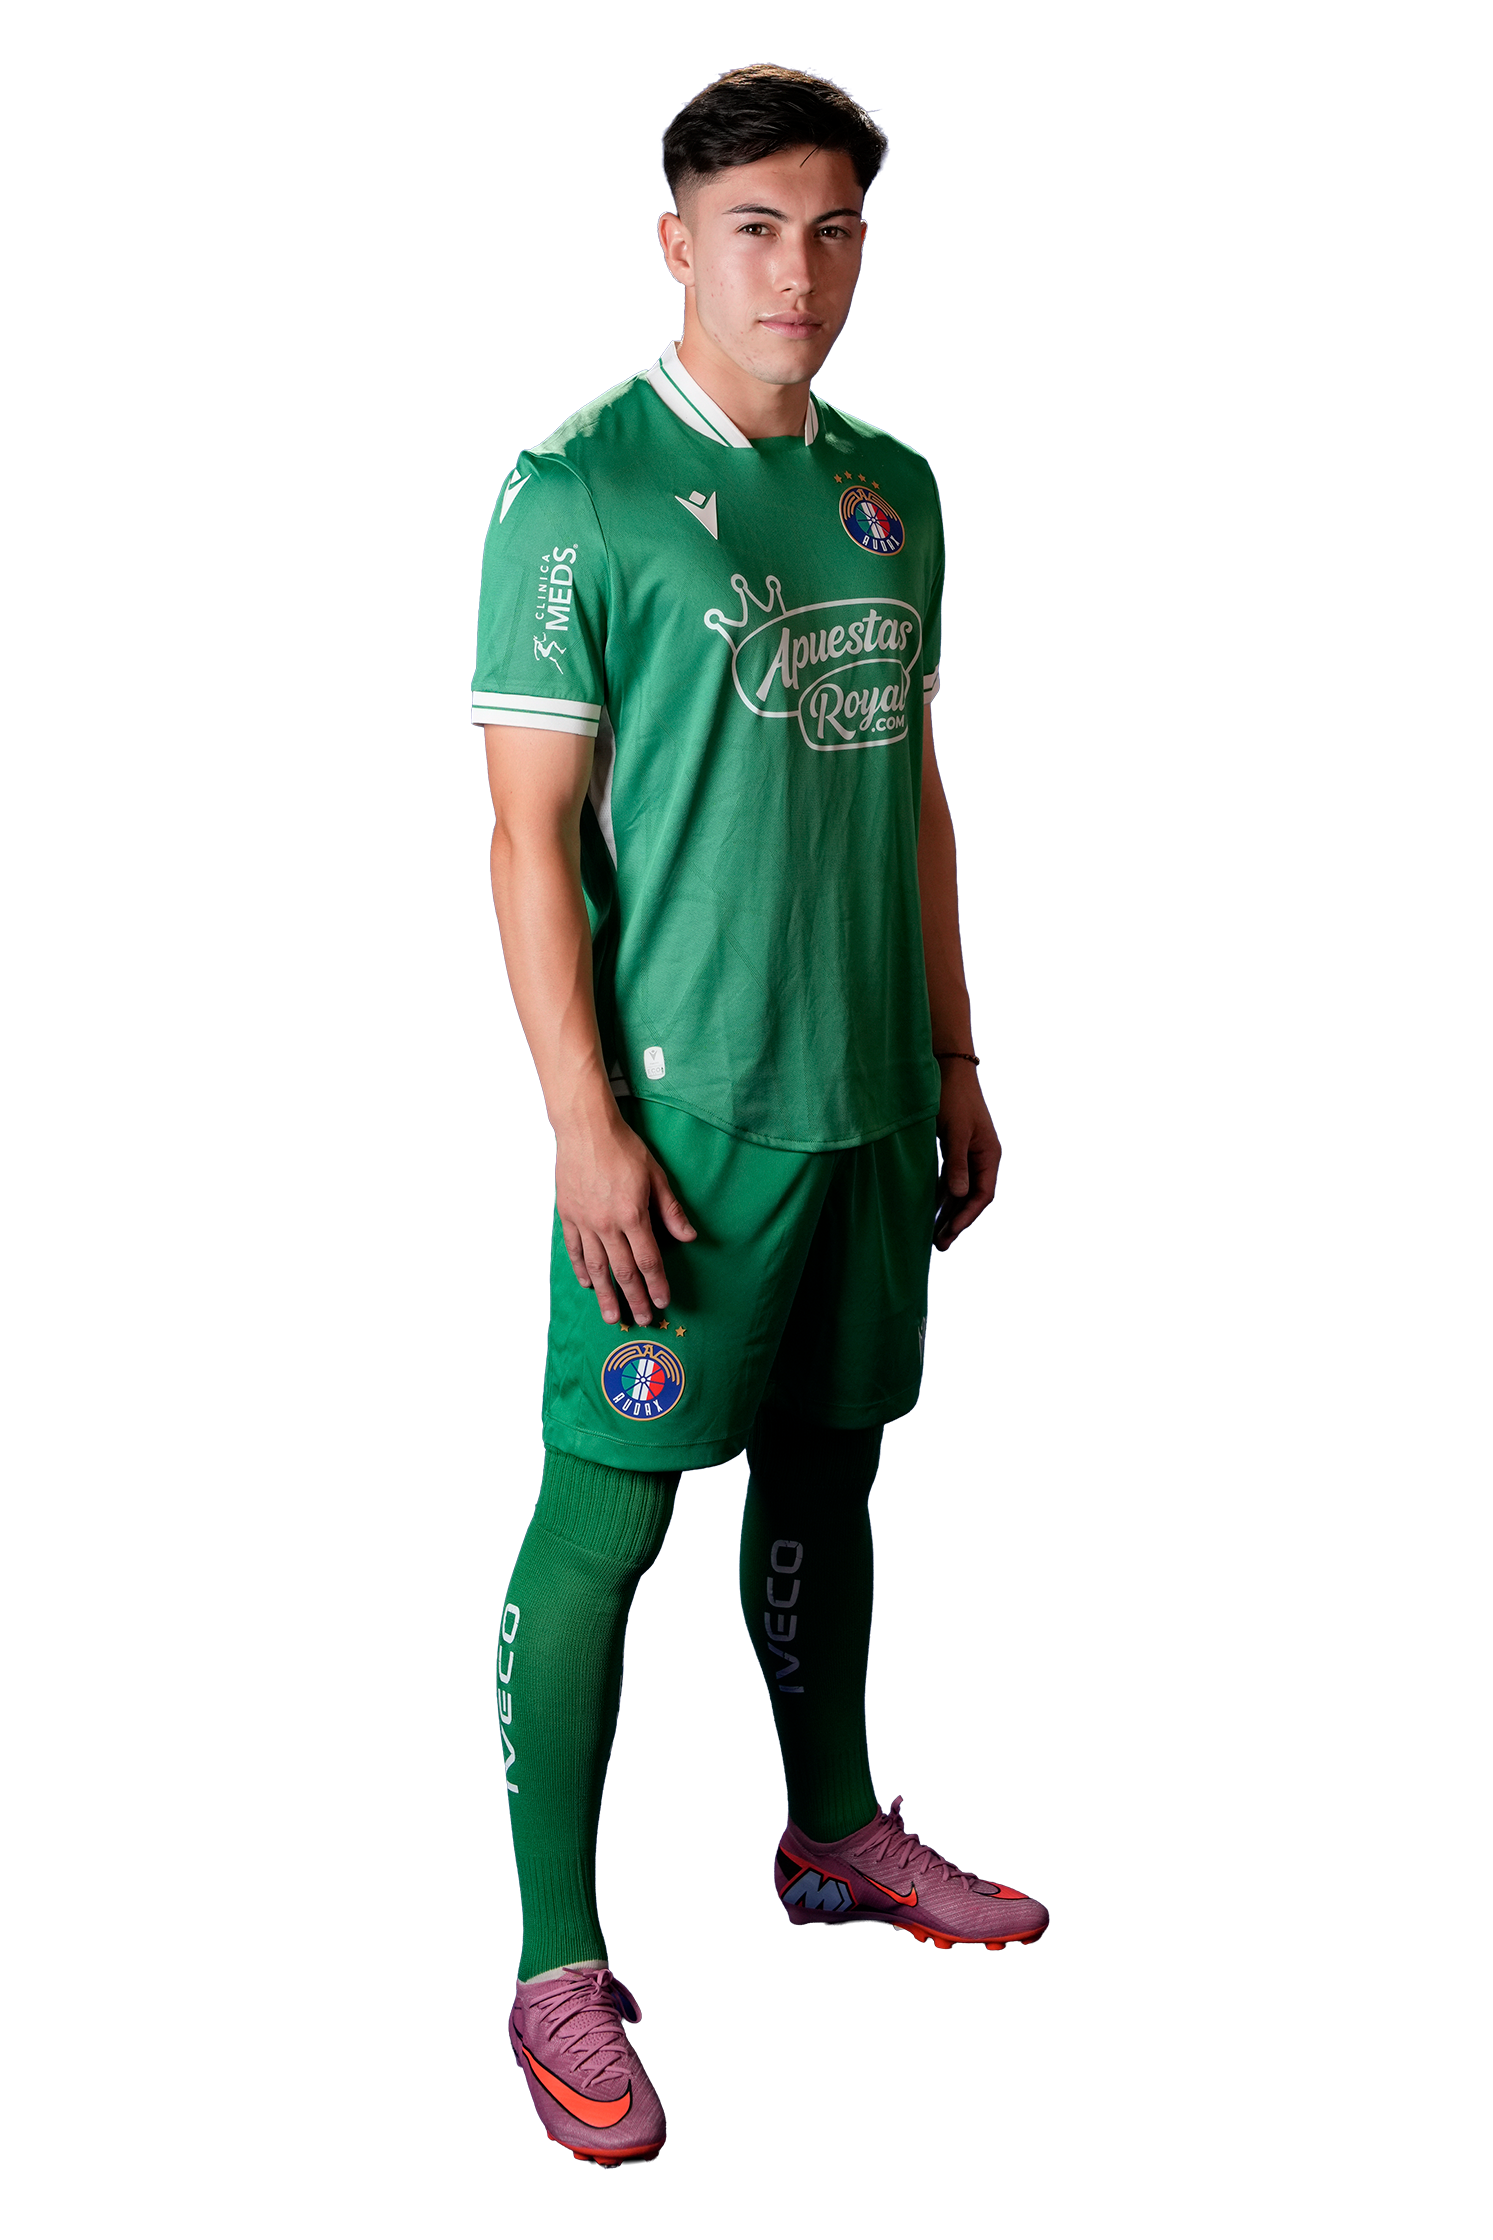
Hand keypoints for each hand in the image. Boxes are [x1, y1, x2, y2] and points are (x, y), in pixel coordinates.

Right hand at [555, 1107, 697, 1326]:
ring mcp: (584, 1221)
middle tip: (642, 1319)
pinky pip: (574, 1249)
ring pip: (597, 1267)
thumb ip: (671, 1211)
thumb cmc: (625, 1149)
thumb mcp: (656, 1177)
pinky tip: (588, 1284)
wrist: (586, 1129)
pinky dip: (581, 1269)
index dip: (657, 1284)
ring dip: (605, 1294)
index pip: (648, 1260)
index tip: (663, 1302)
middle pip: (623, 1271)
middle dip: (634, 1298)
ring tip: (611, 1316)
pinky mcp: (568, 1215)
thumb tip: (690, 1237)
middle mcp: (606, 1224)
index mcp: (633, 1215)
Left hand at [933, 1061, 1000, 1250]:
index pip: (981, 1194)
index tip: (949, 1233)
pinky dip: (941, 1194)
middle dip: (956, 1221)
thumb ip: (957, 1163)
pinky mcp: (955, 1148)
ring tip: (934, 1234)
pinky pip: (950, 1179)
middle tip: (939, 1245)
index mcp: (989, 1154)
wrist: (948, 1068)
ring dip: (948, 1211)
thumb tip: (958, 1195)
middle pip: (971, 1197)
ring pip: (960, 1190)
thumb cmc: (952, 1098)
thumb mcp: (954, 1132)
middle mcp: (982, 1157)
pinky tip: (930, 1207)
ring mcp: (969, 1153)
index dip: (966, 1216)